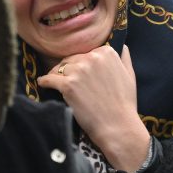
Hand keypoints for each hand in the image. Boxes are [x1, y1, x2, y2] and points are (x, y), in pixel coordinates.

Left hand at [38, 45, 150, 171]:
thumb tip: (122, 46)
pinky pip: (49, 79)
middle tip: (66, 81)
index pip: (86, 53)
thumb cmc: (124, 103)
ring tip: (54, 84)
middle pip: (71, 60)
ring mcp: (79, 71)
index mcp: (106, 53)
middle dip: (68, 69)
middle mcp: (92, 58)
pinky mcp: (67, 85)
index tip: (80, 73)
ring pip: (59, 68)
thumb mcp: (130, 76)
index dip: (81, 64)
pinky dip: (45, 81)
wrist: (117, 126)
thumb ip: (124, 58)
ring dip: (56, 75)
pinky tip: (43, 84)